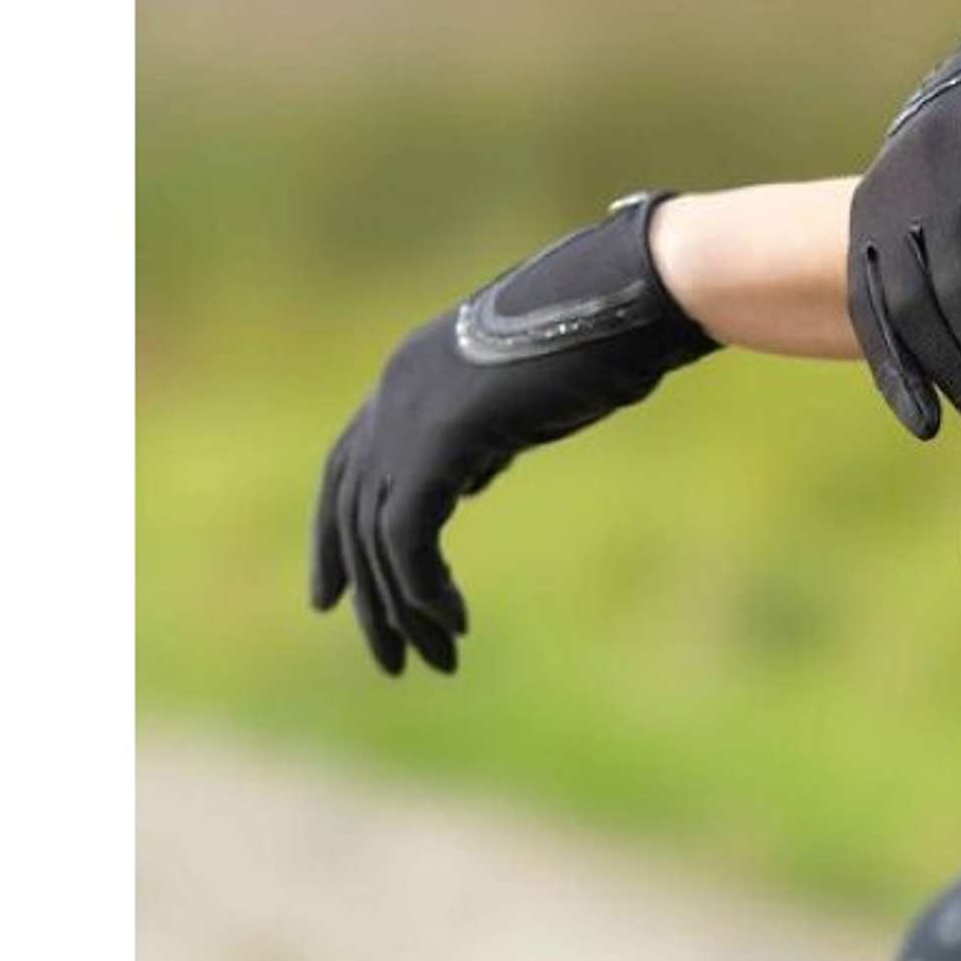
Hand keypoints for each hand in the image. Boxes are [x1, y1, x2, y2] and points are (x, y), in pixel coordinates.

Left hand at [310, 190, 718, 676]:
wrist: (627, 300)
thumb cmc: (599, 341)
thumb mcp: (525, 399)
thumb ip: (481, 436)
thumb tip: (465, 479)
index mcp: (409, 377)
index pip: (345, 470)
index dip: (334, 538)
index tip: (333, 600)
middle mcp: (394, 391)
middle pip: (353, 511)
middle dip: (369, 594)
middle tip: (392, 660)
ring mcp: (411, 408)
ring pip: (377, 532)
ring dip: (404, 606)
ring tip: (436, 658)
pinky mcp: (441, 434)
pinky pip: (407, 531)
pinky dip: (423, 584)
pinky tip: (452, 620)